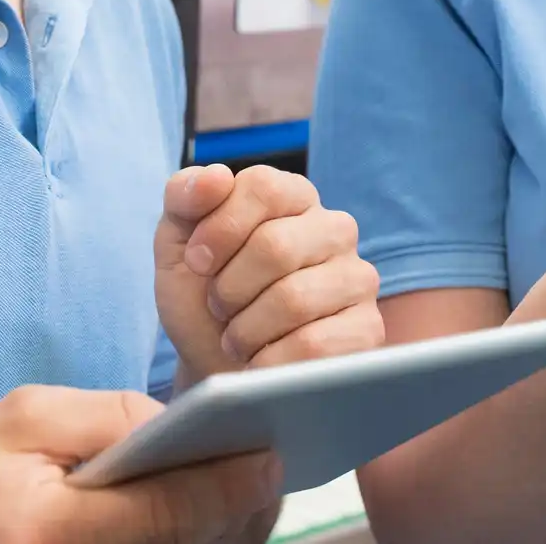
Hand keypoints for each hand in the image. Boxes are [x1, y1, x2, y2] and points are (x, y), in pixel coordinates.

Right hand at [0, 384, 282, 542]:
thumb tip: (179, 422)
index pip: (169, 510)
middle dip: (242, 511)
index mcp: (55, 526)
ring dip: (227, 532)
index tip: (272, 456)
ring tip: (254, 494)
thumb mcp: (22, 418)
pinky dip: (195, 542)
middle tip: (276, 471)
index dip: (230, 484)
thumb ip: (105, 415)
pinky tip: (213, 517)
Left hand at [156, 163, 384, 381]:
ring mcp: (357, 278)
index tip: (197, 263)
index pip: (263, 187)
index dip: (219, 229)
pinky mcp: (367, 329)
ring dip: (245, 330)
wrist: (217, 367)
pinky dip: (270, 361)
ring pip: (293, 300)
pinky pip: (314, 345)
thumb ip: (185, 197)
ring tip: (238, 338)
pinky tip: (263, 361)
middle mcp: (334, 229)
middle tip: (218, 307)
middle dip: (228, 288)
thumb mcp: (178, 244)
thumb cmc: (202, 299)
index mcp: (293, 196)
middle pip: (275, 246)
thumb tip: (215, 177)